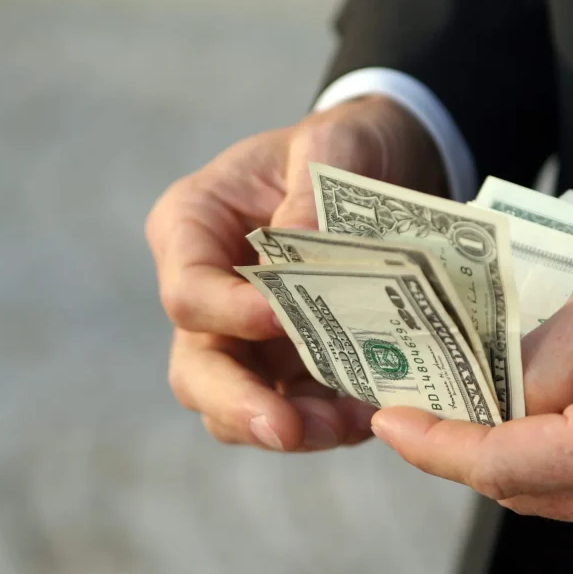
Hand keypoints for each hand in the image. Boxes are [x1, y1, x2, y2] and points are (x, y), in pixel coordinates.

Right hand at [146, 96, 446, 450]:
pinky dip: (329, 422)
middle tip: (287, 428)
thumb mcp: (330, 145)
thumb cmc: (342, 147)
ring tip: (344, 426)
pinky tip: (369, 415)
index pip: (188, 291)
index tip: (281, 319)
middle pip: (197, 369)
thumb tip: (301, 251)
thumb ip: (311, 194)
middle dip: (240, 404)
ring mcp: (249, 336)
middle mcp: (211, 291)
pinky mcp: (294, 364)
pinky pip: (299, 407)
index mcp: (194, 227)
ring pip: (242, 404)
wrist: (384, 166)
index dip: (228, 314)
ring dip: (291, 426)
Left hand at [371, 230, 572, 556]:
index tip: (392, 421)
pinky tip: (546, 419)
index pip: (502, 464)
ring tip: (485, 400)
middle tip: (427, 398)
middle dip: (467, 444)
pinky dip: (557, 462)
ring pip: (553, 497)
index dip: (436, 444)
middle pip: (521, 489)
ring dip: (512, 452)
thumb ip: (541, 354)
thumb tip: (491, 391)